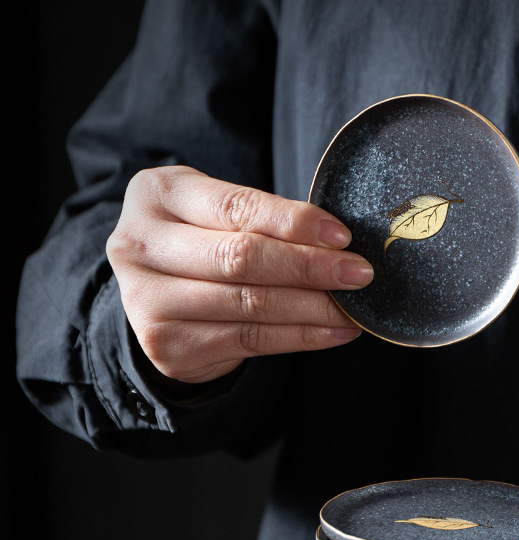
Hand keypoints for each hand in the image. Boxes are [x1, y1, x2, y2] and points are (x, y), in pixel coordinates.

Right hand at [106, 166, 371, 382]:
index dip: (294, 222)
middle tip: (358, 275)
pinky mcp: (169, 345)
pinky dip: (301, 336)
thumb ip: (263, 220)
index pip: (237, 207)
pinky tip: (335, 332)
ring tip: (352, 308)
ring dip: (312, 307)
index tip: (343, 237)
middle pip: (241, 257)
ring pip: (249, 303)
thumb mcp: (217, 214)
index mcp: (157, 194)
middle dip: (310, 267)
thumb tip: (338, 243)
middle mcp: (140, 245)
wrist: (157, 296)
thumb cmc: (201, 241)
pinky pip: (249, 340)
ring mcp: (147, 301)